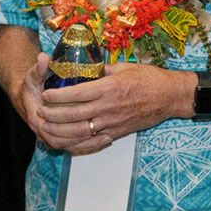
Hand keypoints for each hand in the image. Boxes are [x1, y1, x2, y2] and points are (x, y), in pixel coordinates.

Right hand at [16, 52, 107, 154]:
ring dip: (89, 144)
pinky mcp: (60, 139)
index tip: (88, 120)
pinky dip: (89, 146)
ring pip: (70, 146)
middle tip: (103, 130)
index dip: (70, 127)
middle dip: (84, 137)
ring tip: (108, 137)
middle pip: (65, 141)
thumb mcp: (34, 76)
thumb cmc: (33, 87)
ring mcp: (51, 137)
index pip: (52, 129)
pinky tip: (104, 140)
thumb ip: (39, 68)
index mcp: (36, 117)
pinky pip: (74, 148)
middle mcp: (43, 131)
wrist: (27, 99)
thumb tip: (43, 57)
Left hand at [36, 62, 185, 154]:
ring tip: (47, 128)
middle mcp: (109, 107)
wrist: (170, 97)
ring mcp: (113, 123)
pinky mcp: (118, 133)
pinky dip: (77, 144)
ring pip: (80, 131)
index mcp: (109, 88)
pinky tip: (66, 142)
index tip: (46, 94)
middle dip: (53, 115)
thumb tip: (84, 67)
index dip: (58, 95)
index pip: (76, 93)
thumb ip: (102, 69)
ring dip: (60, 131)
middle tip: (40, 111)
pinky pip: (93, 142)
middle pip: (74, 114)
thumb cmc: (149, 78)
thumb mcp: (124, 67)